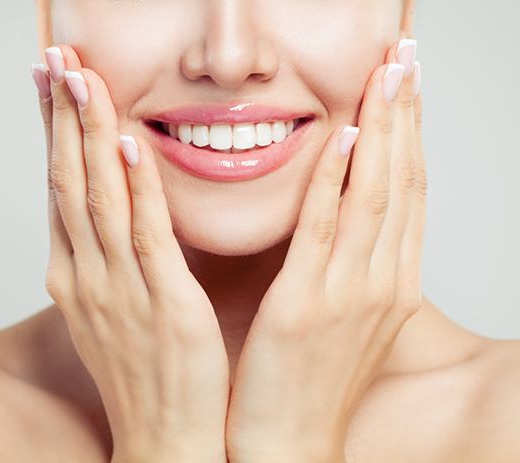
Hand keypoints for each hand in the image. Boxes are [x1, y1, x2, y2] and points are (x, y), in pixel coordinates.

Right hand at [32, 44, 229, 462]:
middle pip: (70, 183)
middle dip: (62, 119)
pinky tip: (129, 147)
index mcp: (79, 277)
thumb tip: (119, 216)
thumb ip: (114, 261)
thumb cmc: (145, 374)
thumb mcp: (116, 310)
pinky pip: (147, 237)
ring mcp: (122, 289)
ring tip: (83, 82)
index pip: (61, 191)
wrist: (164, 439)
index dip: (53, 135)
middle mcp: (89, 276)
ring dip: (89, 137)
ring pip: (98, 200)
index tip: (51, 88)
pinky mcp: (164, 303)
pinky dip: (136, 190)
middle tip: (57, 63)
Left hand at [225, 39, 424, 462]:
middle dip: (406, 118)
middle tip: (407, 60)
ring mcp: (348, 295)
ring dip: (381, 132)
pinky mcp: (304, 307)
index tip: (408, 89)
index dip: (410, 137)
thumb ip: (350, 264)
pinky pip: (323, 233)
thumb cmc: (310, 378)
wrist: (288, 442)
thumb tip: (344, 213)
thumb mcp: (344, 316)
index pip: (406, 195)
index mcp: (389, 285)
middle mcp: (380, 284)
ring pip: (372, 198)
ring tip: (386, 77)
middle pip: (400, 184)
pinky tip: (342, 138)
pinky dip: (335, 182)